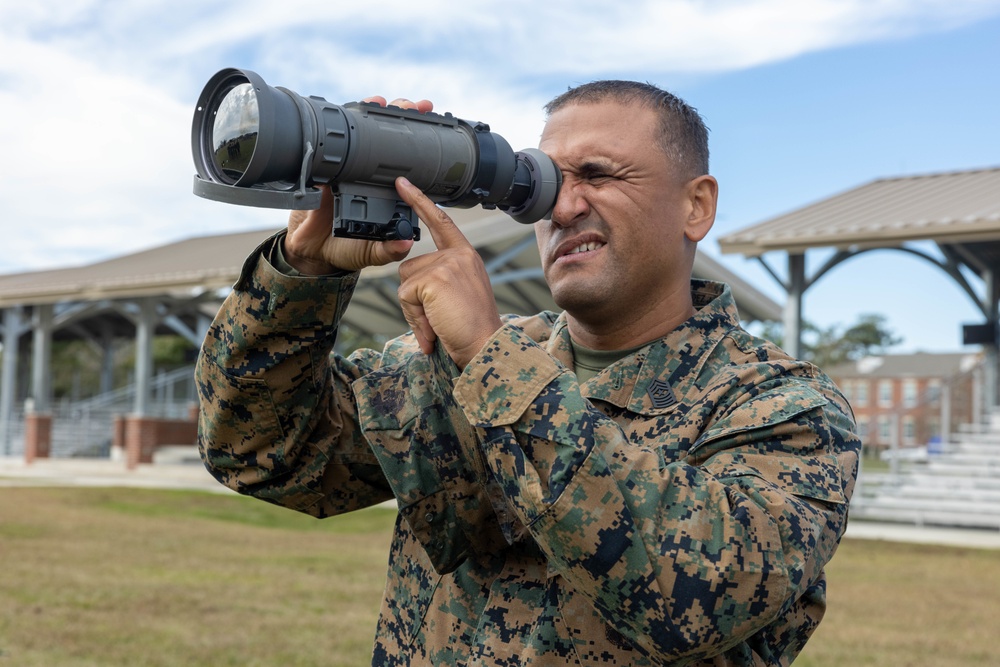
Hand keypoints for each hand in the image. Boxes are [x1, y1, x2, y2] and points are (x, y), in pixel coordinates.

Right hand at [282, 95, 433, 273]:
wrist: (311, 251)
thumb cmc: (346, 249)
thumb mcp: (372, 253)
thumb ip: (388, 249)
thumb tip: (405, 242)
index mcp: (386, 190)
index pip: (408, 158)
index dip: (420, 140)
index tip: (431, 121)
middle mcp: (369, 173)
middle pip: (389, 135)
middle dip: (403, 114)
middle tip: (416, 106)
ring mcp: (348, 167)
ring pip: (362, 130)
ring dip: (373, 111)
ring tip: (383, 101)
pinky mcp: (325, 167)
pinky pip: (333, 141)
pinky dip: (340, 123)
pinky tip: (352, 110)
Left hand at [395, 177, 502, 368]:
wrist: (486, 347)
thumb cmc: (473, 328)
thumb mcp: (459, 293)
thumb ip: (439, 280)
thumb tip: (411, 288)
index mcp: (466, 256)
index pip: (440, 222)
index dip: (419, 202)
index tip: (402, 183)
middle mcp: (458, 255)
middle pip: (409, 267)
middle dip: (414, 298)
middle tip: (438, 318)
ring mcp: (447, 265)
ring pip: (404, 282)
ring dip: (414, 309)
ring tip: (439, 322)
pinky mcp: (434, 278)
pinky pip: (405, 296)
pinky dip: (414, 317)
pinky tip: (434, 326)